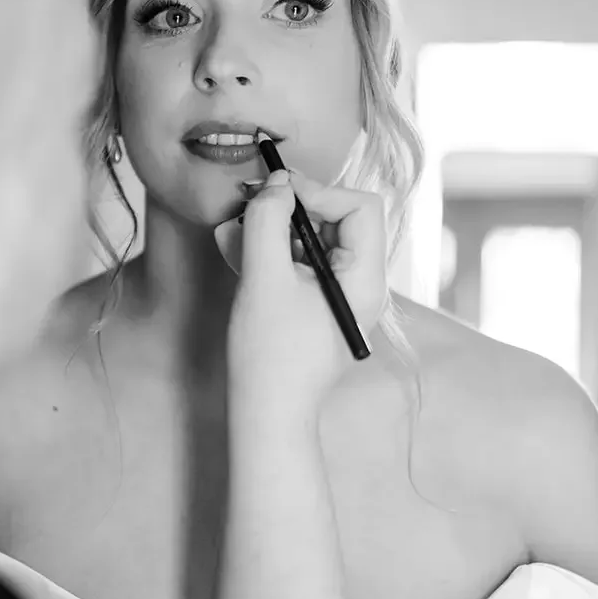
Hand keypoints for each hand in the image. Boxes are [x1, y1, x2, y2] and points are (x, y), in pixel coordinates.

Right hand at [225, 170, 387, 422]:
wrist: (265, 414)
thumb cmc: (269, 355)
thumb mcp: (263, 279)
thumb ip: (268, 224)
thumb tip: (276, 184)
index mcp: (365, 279)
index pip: (360, 207)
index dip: (318, 192)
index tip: (275, 195)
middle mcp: (360, 283)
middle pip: (337, 218)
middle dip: (290, 208)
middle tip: (250, 205)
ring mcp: (338, 294)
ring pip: (312, 238)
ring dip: (272, 227)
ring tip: (232, 229)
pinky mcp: (314, 304)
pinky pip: (296, 262)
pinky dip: (268, 250)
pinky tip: (233, 246)